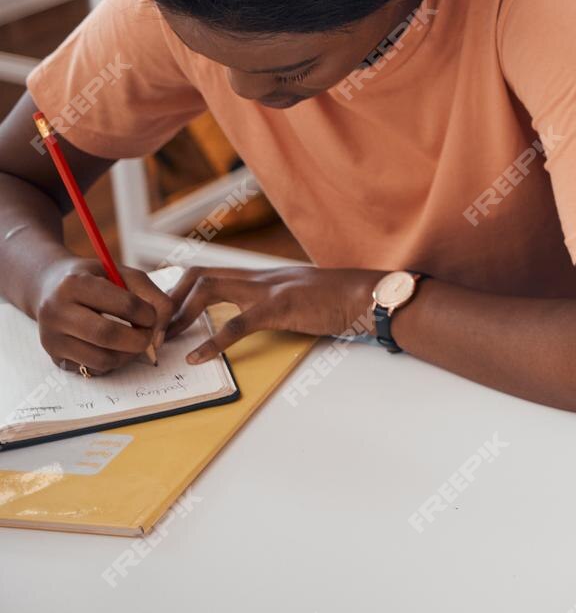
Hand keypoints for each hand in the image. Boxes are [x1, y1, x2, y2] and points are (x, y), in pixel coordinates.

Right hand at [31, 260, 174, 375]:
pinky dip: (113, 362)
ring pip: (101, 359)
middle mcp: (56, 312)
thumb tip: (159, 335)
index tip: (153, 316)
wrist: (50, 288)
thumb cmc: (95, 280)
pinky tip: (116, 348)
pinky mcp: (54, 357)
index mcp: (74, 284)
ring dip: (128, 356)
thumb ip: (151, 296)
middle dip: (139, 340)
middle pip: (107, 335)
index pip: (124, 305)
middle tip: (149, 336)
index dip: (148, 314)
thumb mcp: (123, 274)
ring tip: (134, 342)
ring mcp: (51, 338)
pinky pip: (93, 369)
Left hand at [165, 266, 380, 362]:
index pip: (206, 271)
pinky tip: (197, 357)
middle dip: (167, 301)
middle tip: (153, 332)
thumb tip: (251, 320)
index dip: (177, 292)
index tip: (161, 318)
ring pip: (207, 288)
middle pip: (196, 274)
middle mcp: (258, 277)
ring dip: (178, 316)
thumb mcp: (297, 298)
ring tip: (164, 342)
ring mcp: (268, 289)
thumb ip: (272, 303)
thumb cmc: (339, 301)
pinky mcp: (281, 306)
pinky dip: (212, 341)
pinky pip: (237, 323)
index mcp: (260, 277)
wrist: (369, 295)